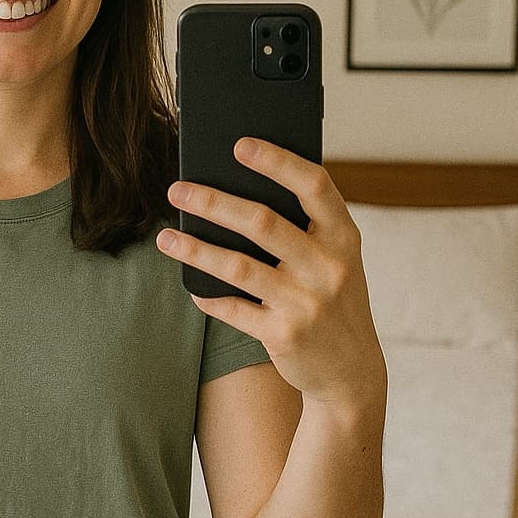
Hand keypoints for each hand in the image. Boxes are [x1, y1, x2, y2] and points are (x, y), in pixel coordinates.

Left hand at [156, 137, 385, 406]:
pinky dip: (209, 297)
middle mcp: (330, 266)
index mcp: (344, 236)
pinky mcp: (285, 335)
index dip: (278, 162)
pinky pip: (234, 309)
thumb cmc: (332, 299)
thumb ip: (304, 228)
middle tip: (177, 190)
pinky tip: (191, 288)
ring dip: (195, 250)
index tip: (239, 145)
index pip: (314, 186)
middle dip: (214, 203)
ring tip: (165, 237)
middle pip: (263, 223)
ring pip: (239, 267)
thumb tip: (235, 189)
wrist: (352, 371)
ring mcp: (308, 303)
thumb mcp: (335, 260)